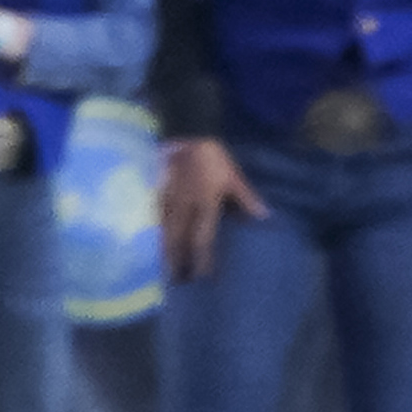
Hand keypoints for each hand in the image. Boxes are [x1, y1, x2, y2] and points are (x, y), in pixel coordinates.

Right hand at [157, 136, 265, 281]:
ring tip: (159, 271)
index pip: (203, 238)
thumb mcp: (233, 175)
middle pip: (177, 240)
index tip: (202, 279)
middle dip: (176, 262)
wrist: (184, 127)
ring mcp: (164, 198)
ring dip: (161, 252)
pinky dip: (149, 233)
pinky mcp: (151, 190)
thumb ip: (246, 199)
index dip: (202, 260)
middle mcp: (182, 205)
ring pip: (161, 231)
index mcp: (204, 203)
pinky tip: (146, 245)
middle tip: (174, 283)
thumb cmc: (212, 156)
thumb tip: (265, 218)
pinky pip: (149, 217)